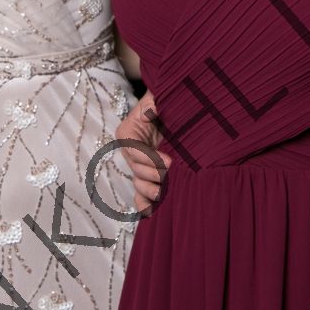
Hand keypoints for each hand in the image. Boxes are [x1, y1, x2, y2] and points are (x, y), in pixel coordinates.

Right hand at [114, 92, 166, 215]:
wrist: (181, 106)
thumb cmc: (168, 98)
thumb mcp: (159, 96)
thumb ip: (153, 104)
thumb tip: (148, 113)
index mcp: (128, 132)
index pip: (133, 149)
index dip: (148, 158)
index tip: (169, 162)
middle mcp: (131, 150)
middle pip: (136, 169)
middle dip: (151, 176)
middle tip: (169, 177)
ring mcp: (141, 164)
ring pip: (138, 183)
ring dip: (149, 191)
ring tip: (163, 194)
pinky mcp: (151, 175)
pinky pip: (141, 193)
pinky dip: (144, 204)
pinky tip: (150, 213)